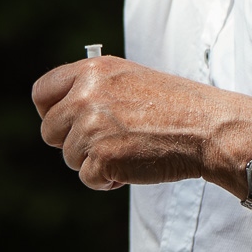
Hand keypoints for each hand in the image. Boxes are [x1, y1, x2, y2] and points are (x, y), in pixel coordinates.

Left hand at [31, 55, 251, 191]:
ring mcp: (92, 127)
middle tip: (106, 143)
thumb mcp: (130, 78)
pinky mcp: (103, 158)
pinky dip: (107, 180)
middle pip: (50, 132)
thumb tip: (63, 113)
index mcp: (93, 71)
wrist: (209, 128)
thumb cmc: (176, 106)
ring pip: (70, 158)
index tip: (65, 124)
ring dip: (95, 162)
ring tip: (129, 151)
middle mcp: (86, 95)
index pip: (42, 93)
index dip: (50, 113)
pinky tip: (133, 166)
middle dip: (73, 143)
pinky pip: (88, 178)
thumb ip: (94, 89)